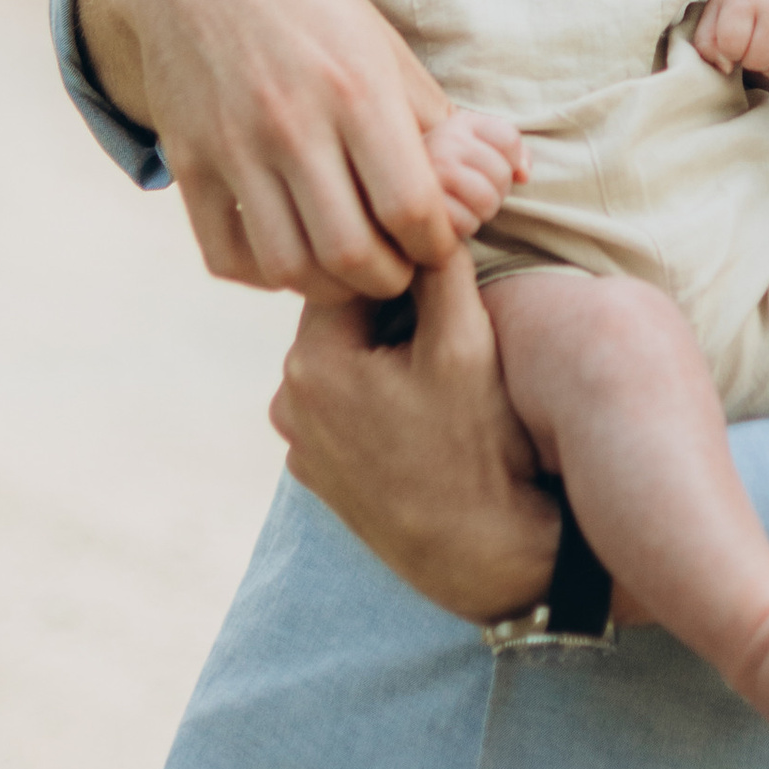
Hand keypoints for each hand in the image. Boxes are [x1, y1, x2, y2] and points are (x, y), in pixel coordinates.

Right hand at [76, 0, 464, 303]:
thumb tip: (518, 172)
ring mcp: (233, 147)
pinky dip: (265, 275)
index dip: (435, 245)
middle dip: (389, 279)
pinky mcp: (187, 161)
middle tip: (398, 266)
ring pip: (289, 267)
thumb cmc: (309, 0)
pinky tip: (291, 254)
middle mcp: (293, 124)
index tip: (437, 242)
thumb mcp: (385, 45)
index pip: (411, 209)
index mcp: (357, 90)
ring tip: (349, 268)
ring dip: (330, 287)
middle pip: (351, 255)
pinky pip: (227, 256)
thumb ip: (444, 117)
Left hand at [270, 258, 563, 619]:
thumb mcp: (467, 342)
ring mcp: (299, 444)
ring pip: (341, 361)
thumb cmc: (476, 445)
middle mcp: (289, 402)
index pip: (346, 274)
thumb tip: (426, 216)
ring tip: (434, 367)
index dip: (396, 263)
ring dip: (380, 350)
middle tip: (443, 315)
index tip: (433, 265)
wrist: (479, 553)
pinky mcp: (316, 476)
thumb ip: (441, 267)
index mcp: (312, 361)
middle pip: (340, 318)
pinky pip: (340, 409)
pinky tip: (418, 412)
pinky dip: (373, 397)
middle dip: (388, 306)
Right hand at [423, 105, 525, 229]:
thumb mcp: (478, 148)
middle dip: (497, 192)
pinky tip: (449, 218)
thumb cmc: (447, 171)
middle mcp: (445, 140)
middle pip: (502, 174)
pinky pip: (467, 223)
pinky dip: (464, 228)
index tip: (493, 170)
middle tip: (474, 193)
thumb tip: (525, 175)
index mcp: (461, 123)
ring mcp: (432, 171)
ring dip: (481, 212)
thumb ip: (511, 152)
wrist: (396, 187)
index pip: (509, 140)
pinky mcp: (423, 204)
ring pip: (488, 201)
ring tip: (463, 204)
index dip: (513, 163)